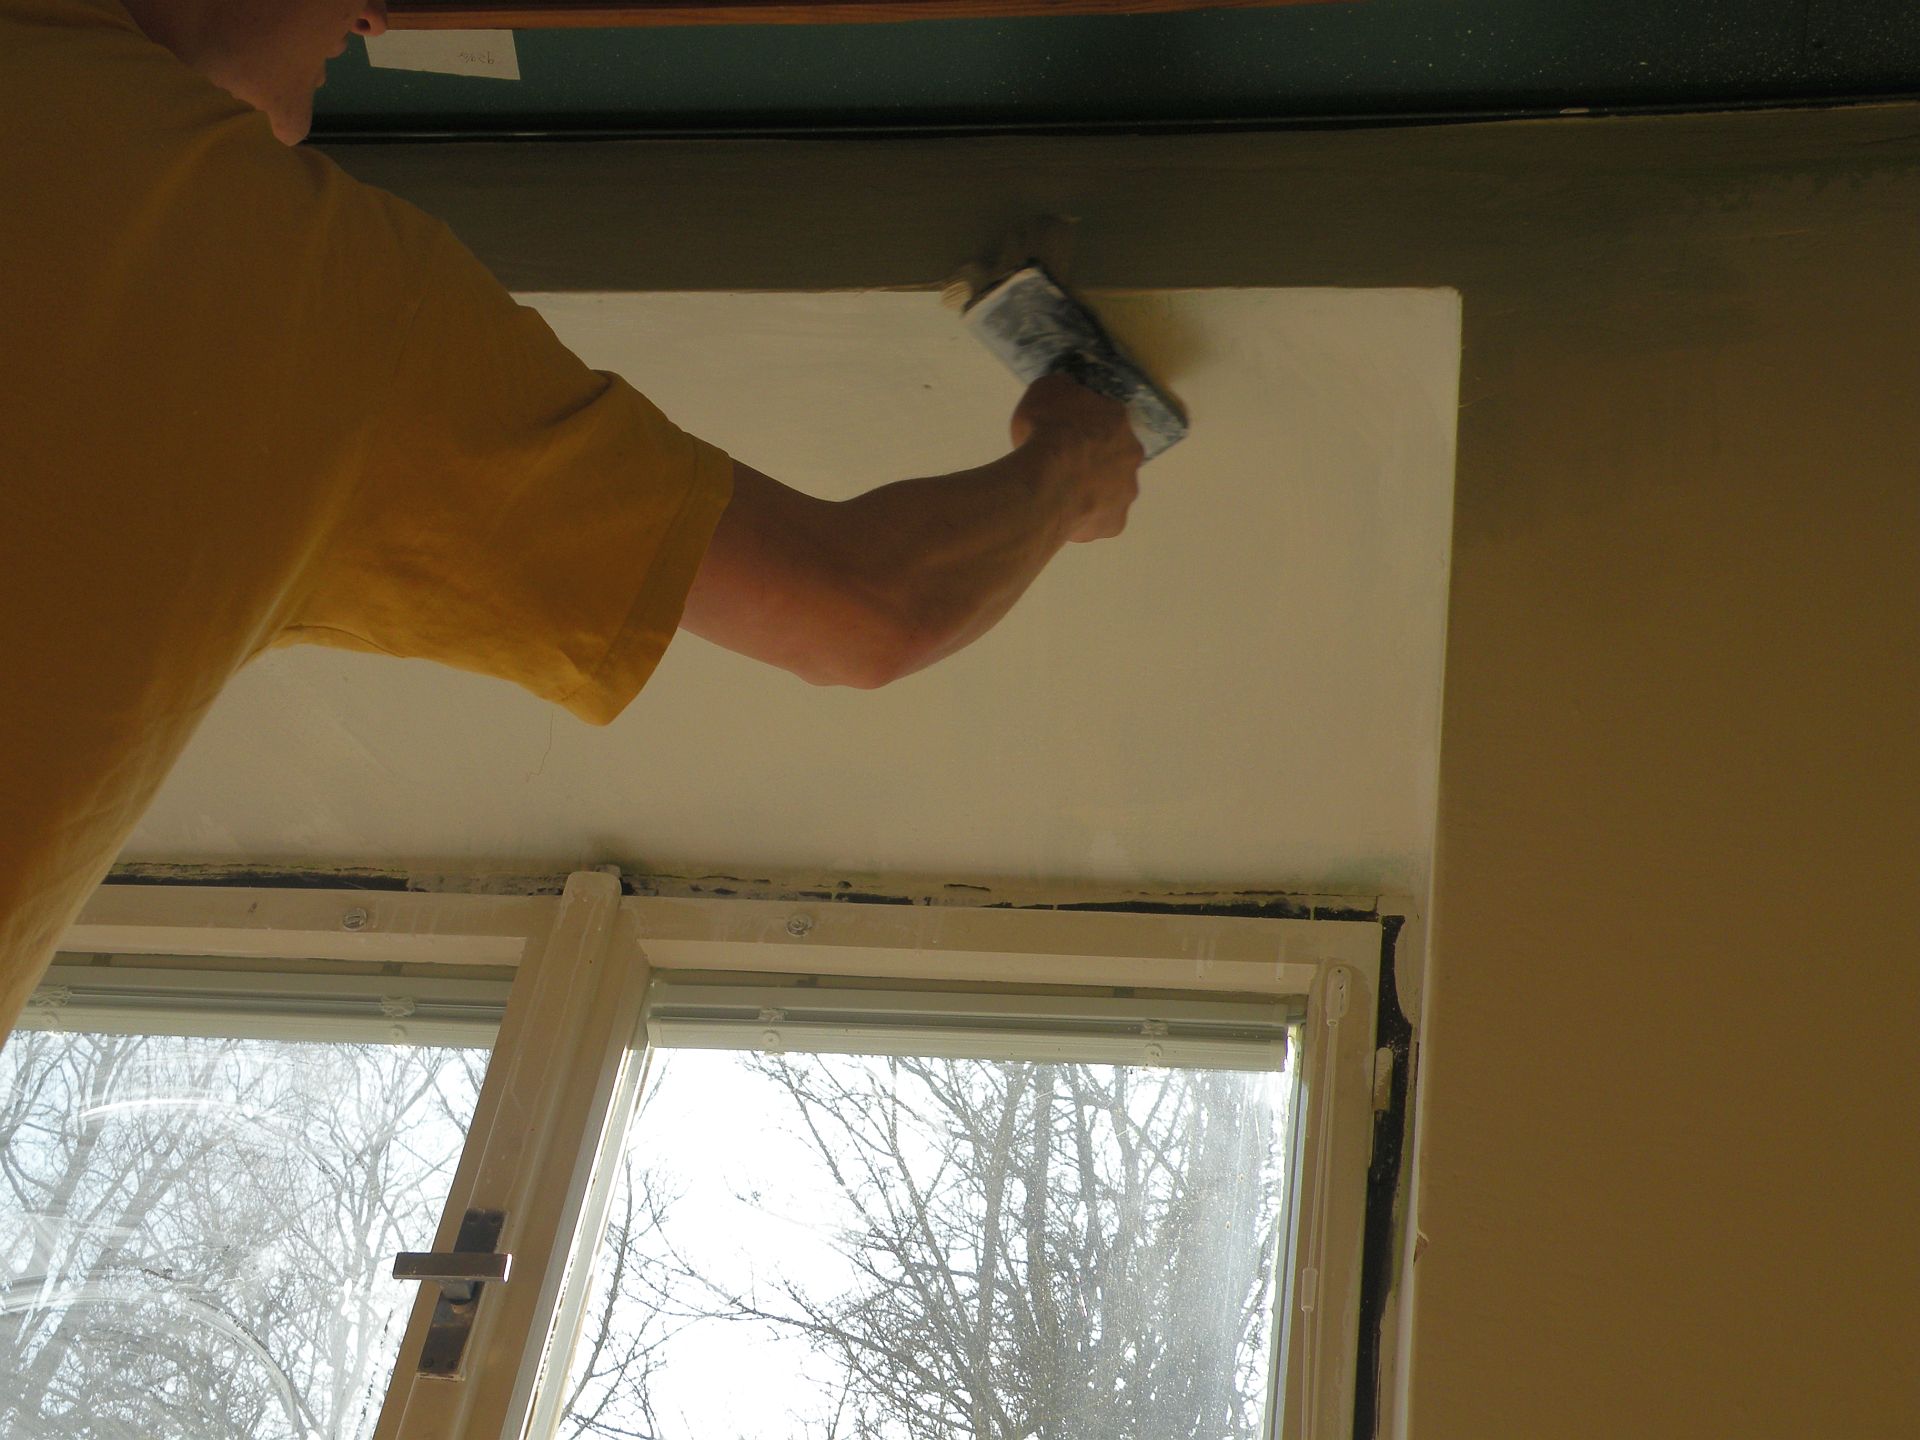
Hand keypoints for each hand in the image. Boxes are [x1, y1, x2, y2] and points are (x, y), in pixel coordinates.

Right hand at [1011, 373, 1144, 542]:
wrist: (1044, 483)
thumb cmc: (1045, 433)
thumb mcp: (1046, 391)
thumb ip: (1063, 392)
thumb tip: (1065, 393)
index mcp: (1118, 420)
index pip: (1105, 420)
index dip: (1082, 428)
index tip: (1063, 434)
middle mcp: (1131, 456)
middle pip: (1113, 457)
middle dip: (1092, 461)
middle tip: (1062, 466)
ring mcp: (1125, 493)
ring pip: (1109, 491)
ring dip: (1090, 491)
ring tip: (1057, 494)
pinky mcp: (1113, 524)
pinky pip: (1098, 521)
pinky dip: (1083, 519)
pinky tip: (1059, 514)